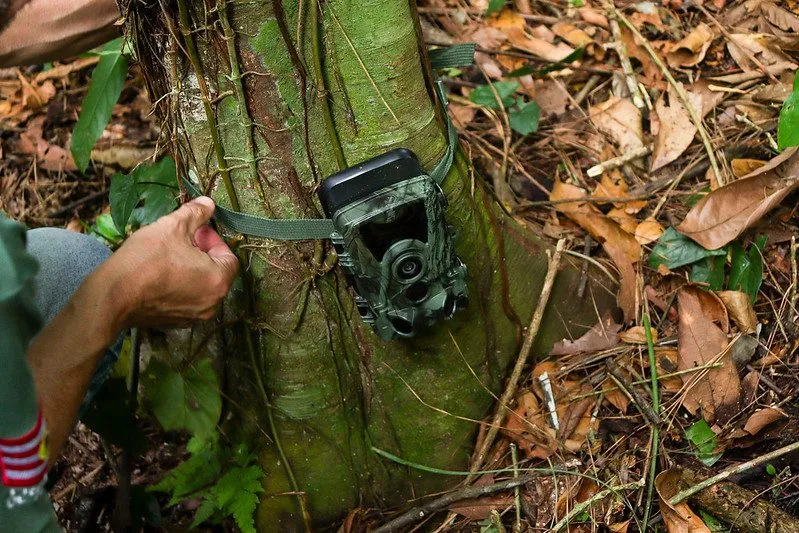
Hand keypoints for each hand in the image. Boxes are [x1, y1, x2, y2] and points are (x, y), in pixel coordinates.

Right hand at [100, 196, 238, 327]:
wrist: (113, 295)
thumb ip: (196, 214)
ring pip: (201, 287)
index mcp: (218, 280)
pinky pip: (186, 300)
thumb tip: (208, 204)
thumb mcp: (173, 226)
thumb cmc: (146, 260)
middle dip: (202, 253)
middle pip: (217, 272)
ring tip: (169, 256)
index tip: (196, 231)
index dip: (213, 240)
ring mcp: (194, 316)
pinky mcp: (175, 323)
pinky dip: (179, 286)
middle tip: (182, 240)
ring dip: (191, 269)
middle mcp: (212, 303)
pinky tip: (160, 275)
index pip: (229, 257)